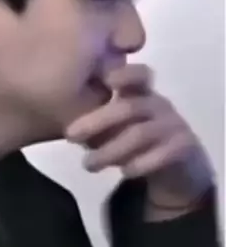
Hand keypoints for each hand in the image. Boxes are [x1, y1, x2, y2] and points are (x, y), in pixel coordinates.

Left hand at [66, 64, 213, 212]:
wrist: (179, 169)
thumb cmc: (139, 143)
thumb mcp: (116, 129)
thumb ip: (95, 124)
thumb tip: (63, 126)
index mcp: (142, 95)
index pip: (136, 76)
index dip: (123, 74)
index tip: (103, 79)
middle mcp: (158, 105)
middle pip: (129, 107)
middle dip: (97, 120)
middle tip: (69, 136)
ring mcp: (173, 125)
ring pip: (141, 133)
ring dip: (111, 150)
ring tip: (88, 165)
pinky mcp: (183, 148)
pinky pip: (162, 154)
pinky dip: (141, 163)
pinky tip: (124, 172)